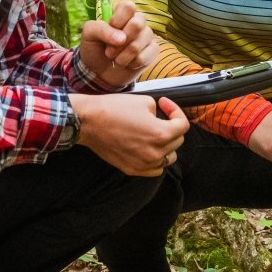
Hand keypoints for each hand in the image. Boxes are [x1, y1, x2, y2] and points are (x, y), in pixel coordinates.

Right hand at [70, 94, 187, 176]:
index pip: (183, 126)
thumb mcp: (145, 101)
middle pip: (177, 142)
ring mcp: (144, 164)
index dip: (176, 111)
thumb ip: (160, 112)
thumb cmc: (114, 109)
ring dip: (167, 146)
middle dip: (172, 127)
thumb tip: (161, 117)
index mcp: (161, 134)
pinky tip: (149, 149)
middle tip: (159, 117)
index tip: (165, 105)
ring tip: (156, 135)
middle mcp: (155, 153)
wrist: (89, 122)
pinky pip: (154, 169)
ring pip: (168, 158)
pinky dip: (156, 160)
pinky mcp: (132, 169)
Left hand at [77, 1, 158, 87]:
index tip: (110, 30)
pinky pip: (145, 56)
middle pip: (137, 24)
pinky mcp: (152, 51)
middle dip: (120, 43)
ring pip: (140, 43)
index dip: (119, 20)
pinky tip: (127, 64)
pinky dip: (132, 64)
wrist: (99, 72)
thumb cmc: (94, 48)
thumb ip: (101, 29)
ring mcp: (146, 36)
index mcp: (121, 12)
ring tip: (116, 59)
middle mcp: (136, 21)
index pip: (128, 7)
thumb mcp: (89, 34)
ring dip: (123, 56)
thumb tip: (121, 38)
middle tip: (109, 51)